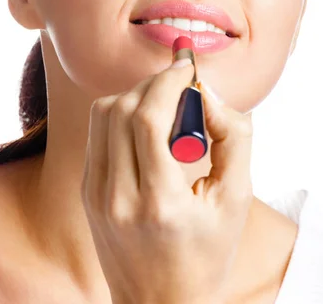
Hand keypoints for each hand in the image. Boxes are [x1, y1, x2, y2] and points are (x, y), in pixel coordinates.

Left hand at [81, 60, 253, 303]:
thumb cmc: (205, 255)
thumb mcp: (236, 199)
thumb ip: (233, 137)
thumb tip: (207, 92)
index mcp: (158, 203)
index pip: (149, 118)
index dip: (168, 80)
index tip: (188, 67)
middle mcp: (116, 196)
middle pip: (123, 108)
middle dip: (155, 83)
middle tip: (182, 84)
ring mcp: (94, 193)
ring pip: (104, 113)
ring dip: (136, 95)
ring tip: (166, 105)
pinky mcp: (87, 190)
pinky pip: (99, 132)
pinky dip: (122, 114)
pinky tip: (147, 125)